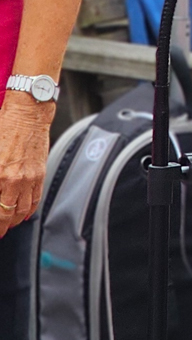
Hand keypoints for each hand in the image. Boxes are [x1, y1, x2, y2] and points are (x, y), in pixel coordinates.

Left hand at [0, 94, 52, 232]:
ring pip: (23, 210)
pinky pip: (35, 199)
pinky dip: (29, 210)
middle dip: (2, 226)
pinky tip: (23, 213)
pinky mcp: (40, 173)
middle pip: (8, 214)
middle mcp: (15, 180)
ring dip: (15, 221)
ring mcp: (30, 178)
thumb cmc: (5, 126)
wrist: (28, 113)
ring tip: (8, 225)